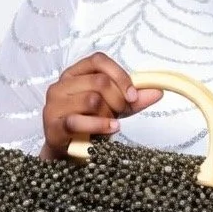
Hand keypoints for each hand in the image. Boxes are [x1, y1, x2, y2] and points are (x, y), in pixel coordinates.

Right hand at [39, 52, 162, 160]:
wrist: (69, 151)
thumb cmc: (90, 123)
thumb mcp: (114, 107)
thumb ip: (133, 99)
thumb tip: (158, 91)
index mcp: (75, 73)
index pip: (98, 60)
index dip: (120, 76)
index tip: (133, 95)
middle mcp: (61, 85)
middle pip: (99, 81)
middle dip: (118, 99)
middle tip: (121, 112)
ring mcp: (54, 105)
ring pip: (92, 100)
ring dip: (108, 115)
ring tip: (110, 123)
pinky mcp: (53, 125)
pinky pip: (79, 121)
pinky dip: (100, 125)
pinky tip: (111, 129)